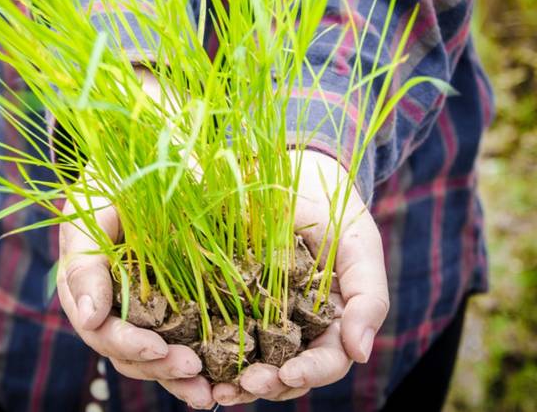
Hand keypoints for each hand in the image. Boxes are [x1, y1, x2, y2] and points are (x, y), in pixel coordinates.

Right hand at [57, 194, 214, 409]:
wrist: (154, 162)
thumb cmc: (117, 179)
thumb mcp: (95, 209)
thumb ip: (85, 260)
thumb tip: (88, 318)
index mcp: (86, 282)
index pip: (99, 326)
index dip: (125, 341)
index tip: (155, 347)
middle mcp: (108, 304)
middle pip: (124, 351)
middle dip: (157, 364)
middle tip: (191, 367)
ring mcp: (138, 308)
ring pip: (149, 358)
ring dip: (175, 377)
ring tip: (206, 391)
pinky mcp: (170, 307)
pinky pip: (176, 343)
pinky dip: (192, 368)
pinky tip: (215, 385)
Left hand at [212, 150, 389, 404]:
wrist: (298, 177)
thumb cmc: (336, 215)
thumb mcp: (359, 249)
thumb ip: (368, 298)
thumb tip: (360, 352)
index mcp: (332, 324)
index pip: (326, 361)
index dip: (310, 372)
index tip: (287, 374)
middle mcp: (298, 329)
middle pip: (287, 373)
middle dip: (267, 384)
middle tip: (245, 384)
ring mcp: (264, 319)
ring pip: (254, 363)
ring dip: (238, 381)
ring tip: (218, 388)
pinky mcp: (233, 302)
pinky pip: (224, 335)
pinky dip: (212, 355)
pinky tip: (197, 362)